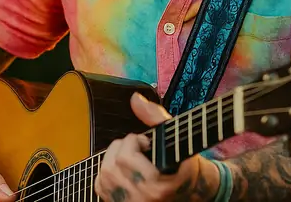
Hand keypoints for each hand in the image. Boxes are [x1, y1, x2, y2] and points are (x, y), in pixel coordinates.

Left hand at [94, 93, 218, 201]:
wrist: (189, 193)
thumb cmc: (185, 166)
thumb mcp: (178, 139)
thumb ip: (156, 117)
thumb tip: (135, 99)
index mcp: (157, 186)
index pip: (125, 157)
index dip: (134, 141)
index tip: (146, 141)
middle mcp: (141, 199)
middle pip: (111, 165)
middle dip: (122, 147)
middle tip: (137, 146)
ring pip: (103, 175)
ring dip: (113, 158)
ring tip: (130, 155)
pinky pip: (100, 185)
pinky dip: (107, 172)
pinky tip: (122, 168)